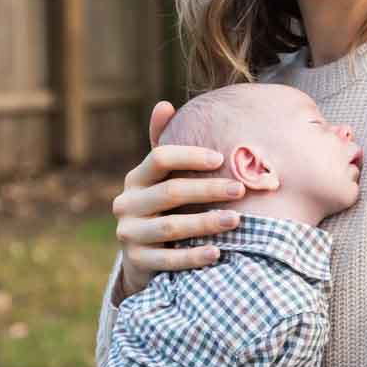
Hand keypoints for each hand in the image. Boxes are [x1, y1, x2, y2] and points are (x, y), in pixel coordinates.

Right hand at [114, 100, 245, 297]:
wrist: (143, 256)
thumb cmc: (164, 207)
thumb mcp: (161, 177)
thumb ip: (164, 143)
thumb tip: (165, 104)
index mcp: (136, 178)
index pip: (159, 158)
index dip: (190, 156)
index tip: (221, 158)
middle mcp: (126, 204)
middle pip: (170, 192)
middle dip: (208, 190)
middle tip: (240, 189)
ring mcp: (129, 234)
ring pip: (170, 228)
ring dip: (205, 223)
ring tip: (236, 220)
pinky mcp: (137, 262)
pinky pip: (167, 261)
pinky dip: (193, 257)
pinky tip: (217, 253)